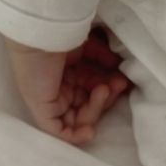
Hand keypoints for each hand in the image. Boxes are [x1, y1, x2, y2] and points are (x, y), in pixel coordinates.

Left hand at [5, 28, 129, 144]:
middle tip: (117, 84)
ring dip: (97, 109)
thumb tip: (122, 72)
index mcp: (68, 75)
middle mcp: (59, 89)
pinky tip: (90, 130)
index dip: (110, 91)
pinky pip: (60, 132)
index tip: (122, 80)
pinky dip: (76, 135)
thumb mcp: (90, 47)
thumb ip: (105, 59)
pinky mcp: (42, 110)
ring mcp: (51, 101)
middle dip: (106, 99)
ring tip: (103, 90)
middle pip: (89, 107)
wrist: (42, 30)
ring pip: (79, 119)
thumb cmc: (63, 33)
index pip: (93, 94)